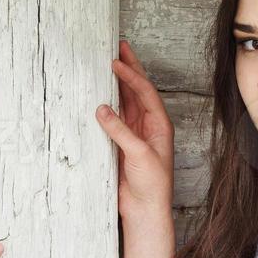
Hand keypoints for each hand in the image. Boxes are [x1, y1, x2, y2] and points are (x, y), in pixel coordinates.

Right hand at [95, 39, 173, 221]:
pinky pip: (113, 119)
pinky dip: (105, 105)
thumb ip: (121, 131)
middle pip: (137, 91)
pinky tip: (98, 95)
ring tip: (108, 63)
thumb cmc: (152, 185)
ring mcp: (134, 134)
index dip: (131, 75)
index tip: (116, 61)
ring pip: (124, 102)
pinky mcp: (121, 144)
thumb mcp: (139, 155)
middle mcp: (148, 126)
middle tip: (119, 47)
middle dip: (129, 69)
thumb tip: (102, 109)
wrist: (145, 210)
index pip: (145, 92)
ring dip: (117, 83)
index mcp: (159, 125)